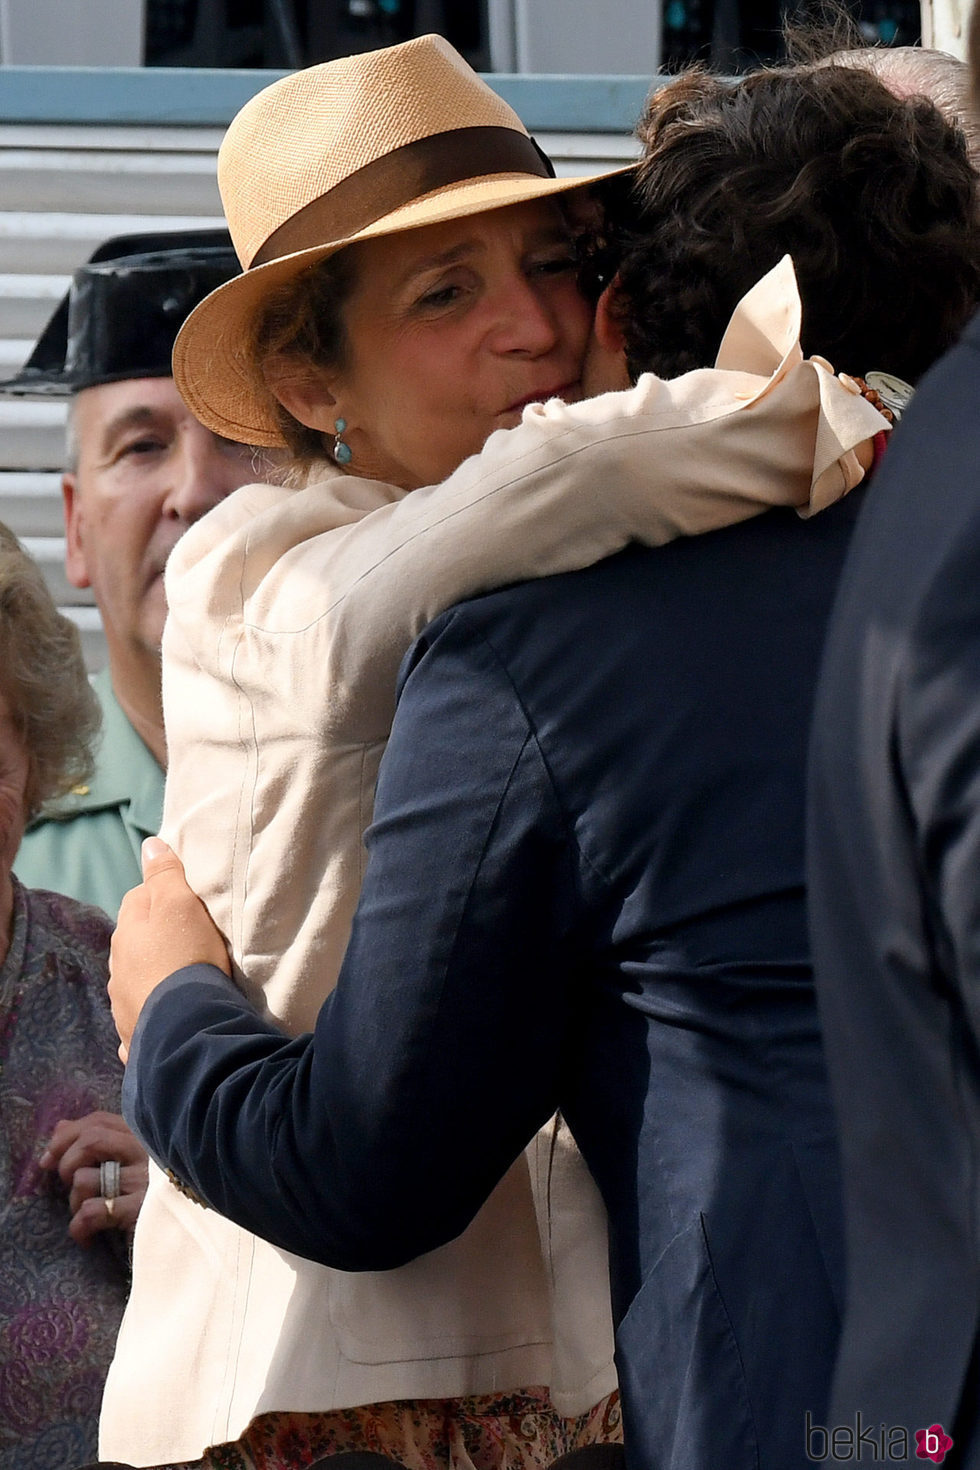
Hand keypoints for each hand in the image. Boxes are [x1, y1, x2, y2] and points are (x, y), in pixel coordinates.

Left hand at [38, 1111, 148, 1243]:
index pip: (99, 1121)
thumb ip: (99, 1139)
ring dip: (74, 1201)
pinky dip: (79, 1227)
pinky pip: (91, 1212)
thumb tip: (60, 1126)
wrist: (187, 1230)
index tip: (49, 1158)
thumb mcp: (130, 1162)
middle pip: (91, 1140)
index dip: (66, 1136)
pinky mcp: (140, 1211)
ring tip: (85, 1214)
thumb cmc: (153, 1195)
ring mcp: (144, 1181)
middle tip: (66, 1185)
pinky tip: (87, 1238)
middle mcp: (146, 1152)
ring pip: (85, 1179)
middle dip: (66, 1163)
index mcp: (144, 1137)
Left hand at [110, 836, 230, 1060]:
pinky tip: (163, 1019)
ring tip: (180, 981)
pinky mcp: (135, 1033)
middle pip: (135, 941)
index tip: (189, 904)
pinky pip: (141, 1018)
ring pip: (136, 979)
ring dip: (152, 976)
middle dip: (156, 939)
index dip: (163, 897)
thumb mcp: (180, 905)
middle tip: (189, 942)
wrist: (186, 1026)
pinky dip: (150, 1014)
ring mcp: (123, 1003)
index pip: (138, 899)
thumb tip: (149, 844)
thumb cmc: (186, 956)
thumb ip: (165, 874)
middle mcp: (117, 967)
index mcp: (126, 932)